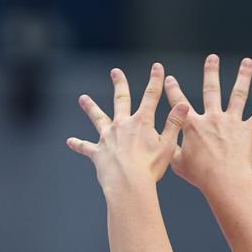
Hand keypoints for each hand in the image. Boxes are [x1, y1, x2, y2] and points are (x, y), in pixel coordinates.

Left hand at [67, 64, 189, 193]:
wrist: (128, 184)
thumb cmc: (150, 168)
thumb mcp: (167, 145)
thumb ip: (174, 123)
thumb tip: (182, 104)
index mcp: (142, 122)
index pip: (151, 96)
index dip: (156, 80)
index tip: (157, 67)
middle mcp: (122, 125)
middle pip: (121, 100)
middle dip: (119, 84)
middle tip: (115, 72)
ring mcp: (108, 137)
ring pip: (98, 118)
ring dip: (90, 107)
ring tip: (83, 98)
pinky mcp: (98, 152)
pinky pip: (85, 147)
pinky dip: (77, 144)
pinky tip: (69, 141)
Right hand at [163, 54, 251, 193]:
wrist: (224, 180)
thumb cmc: (200, 175)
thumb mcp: (177, 163)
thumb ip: (172, 149)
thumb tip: (166, 143)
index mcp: (192, 126)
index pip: (179, 103)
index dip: (172, 90)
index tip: (169, 78)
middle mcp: (212, 118)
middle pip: (211, 90)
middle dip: (211, 72)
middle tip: (212, 58)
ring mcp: (231, 123)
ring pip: (238, 95)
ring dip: (243, 77)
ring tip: (247, 63)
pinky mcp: (248, 131)